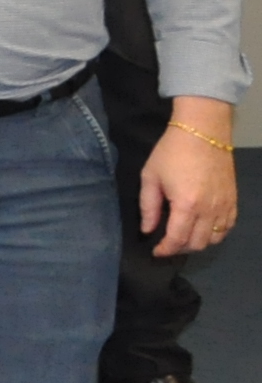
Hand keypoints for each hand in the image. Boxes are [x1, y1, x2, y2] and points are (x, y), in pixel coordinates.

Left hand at [143, 111, 240, 257]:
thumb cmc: (172, 152)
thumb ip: (148, 206)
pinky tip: (203, 228)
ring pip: (215, 238)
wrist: (203, 131)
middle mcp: (209, 209)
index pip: (177, 239)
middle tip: (168, 244)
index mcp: (186, 205)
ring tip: (184, 237)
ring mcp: (225, 205)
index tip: (156, 251)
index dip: (165, 250)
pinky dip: (216, 233)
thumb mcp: (151, 176)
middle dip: (180, 249)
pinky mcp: (234, 200)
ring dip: (198, 242)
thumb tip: (148, 229)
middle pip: (198, 243)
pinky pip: (228, 226)